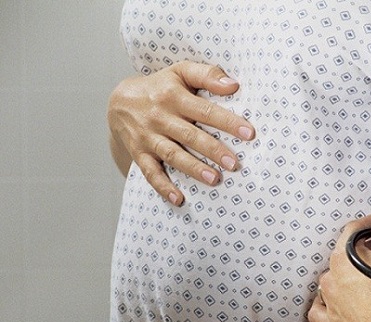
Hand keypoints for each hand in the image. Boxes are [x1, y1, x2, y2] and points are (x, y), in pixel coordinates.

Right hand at [109, 61, 255, 205]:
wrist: (120, 101)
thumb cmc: (161, 87)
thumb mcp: (181, 72)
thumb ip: (207, 75)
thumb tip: (234, 84)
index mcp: (174, 96)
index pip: (205, 111)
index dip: (228, 122)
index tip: (249, 133)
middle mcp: (161, 117)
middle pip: (190, 135)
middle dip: (213, 150)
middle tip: (233, 163)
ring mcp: (149, 137)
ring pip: (173, 155)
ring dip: (193, 168)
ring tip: (214, 179)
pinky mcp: (139, 153)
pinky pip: (150, 172)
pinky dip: (163, 187)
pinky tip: (178, 199)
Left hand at [308, 212, 370, 321]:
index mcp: (342, 257)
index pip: (356, 229)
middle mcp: (330, 278)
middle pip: (346, 254)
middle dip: (367, 249)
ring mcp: (328, 302)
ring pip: (334, 280)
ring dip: (350, 276)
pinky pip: (321, 311)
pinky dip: (329, 304)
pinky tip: (341, 301)